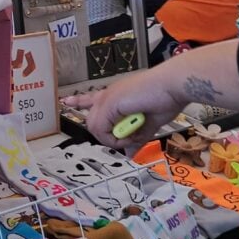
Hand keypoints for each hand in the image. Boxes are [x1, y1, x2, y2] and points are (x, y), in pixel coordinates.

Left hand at [62, 68, 185, 151]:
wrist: (172, 85)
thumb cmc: (166, 99)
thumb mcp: (148, 123)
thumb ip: (136, 137)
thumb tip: (130, 152)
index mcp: (116, 96)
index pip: (91, 99)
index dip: (79, 102)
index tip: (66, 102)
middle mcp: (108, 95)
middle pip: (92, 122)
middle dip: (108, 136)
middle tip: (129, 138)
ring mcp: (107, 98)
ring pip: (95, 127)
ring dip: (113, 138)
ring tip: (132, 134)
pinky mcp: (109, 103)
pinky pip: (102, 129)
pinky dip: (116, 137)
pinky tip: (131, 130)